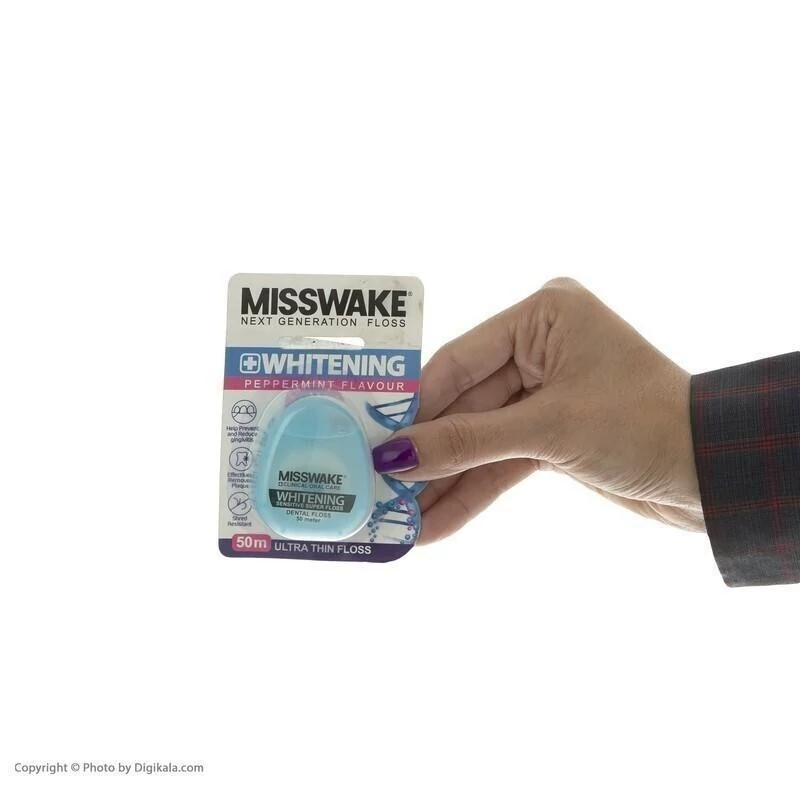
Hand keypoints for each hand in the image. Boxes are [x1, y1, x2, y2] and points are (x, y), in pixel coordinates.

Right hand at [371, 278, 703, 542]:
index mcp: (542, 317)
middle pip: (464, 405)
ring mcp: (545, 394)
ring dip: (444, 479)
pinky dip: (473, 491)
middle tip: (375, 483)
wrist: (713, 473)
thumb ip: (467, 442)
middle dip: (427, 451)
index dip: (413, 406)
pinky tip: (436, 523)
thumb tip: (395, 457)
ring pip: (480, 439)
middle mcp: (540, 349)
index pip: (458, 362)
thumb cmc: (643, 423)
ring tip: (397, 515)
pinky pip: (501, 461)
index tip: (370, 439)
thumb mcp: (548, 428)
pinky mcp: (552, 435)